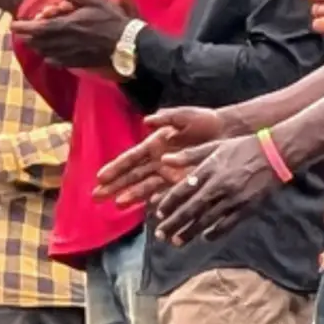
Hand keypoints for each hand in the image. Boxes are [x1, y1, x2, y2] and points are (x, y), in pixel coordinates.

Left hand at [11, 0, 131, 72]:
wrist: (127, 45)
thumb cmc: (112, 19)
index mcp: (66, 25)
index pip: (37, 28)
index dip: (23, 27)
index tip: (13, 25)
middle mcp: (64, 42)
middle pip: (38, 42)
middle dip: (27, 36)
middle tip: (21, 32)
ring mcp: (69, 54)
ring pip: (44, 52)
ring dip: (36, 46)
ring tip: (31, 41)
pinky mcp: (76, 63)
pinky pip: (56, 62)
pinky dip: (48, 57)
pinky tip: (48, 54)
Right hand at [97, 107, 230, 205]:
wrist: (226, 132)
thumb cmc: (204, 121)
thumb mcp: (184, 116)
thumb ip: (166, 117)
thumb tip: (147, 121)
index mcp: (154, 144)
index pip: (131, 158)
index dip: (116, 167)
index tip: (100, 177)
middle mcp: (158, 160)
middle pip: (132, 175)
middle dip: (115, 186)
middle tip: (97, 197)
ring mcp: (168, 172)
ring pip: (145, 186)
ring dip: (131, 195)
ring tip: (117, 204)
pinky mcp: (181, 181)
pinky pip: (164, 192)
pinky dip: (154, 200)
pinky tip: (144, 208)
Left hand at [152, 133, 282, 246]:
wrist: (275, 154)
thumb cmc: (243, 147)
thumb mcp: (215, 146)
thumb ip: (189, 155)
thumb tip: (164, 159)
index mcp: (210, 168)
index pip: (183, 189)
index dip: (169, 203)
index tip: (158, 213)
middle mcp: (219, 185)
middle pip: (191, 208)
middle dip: (173, 223)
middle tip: (160, 234)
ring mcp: (233, 198)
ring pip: (206, 220)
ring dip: (189, 232)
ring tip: (176, 242)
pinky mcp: (246, 207)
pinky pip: (226, 224)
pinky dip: (214, 232)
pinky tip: (204, 238)